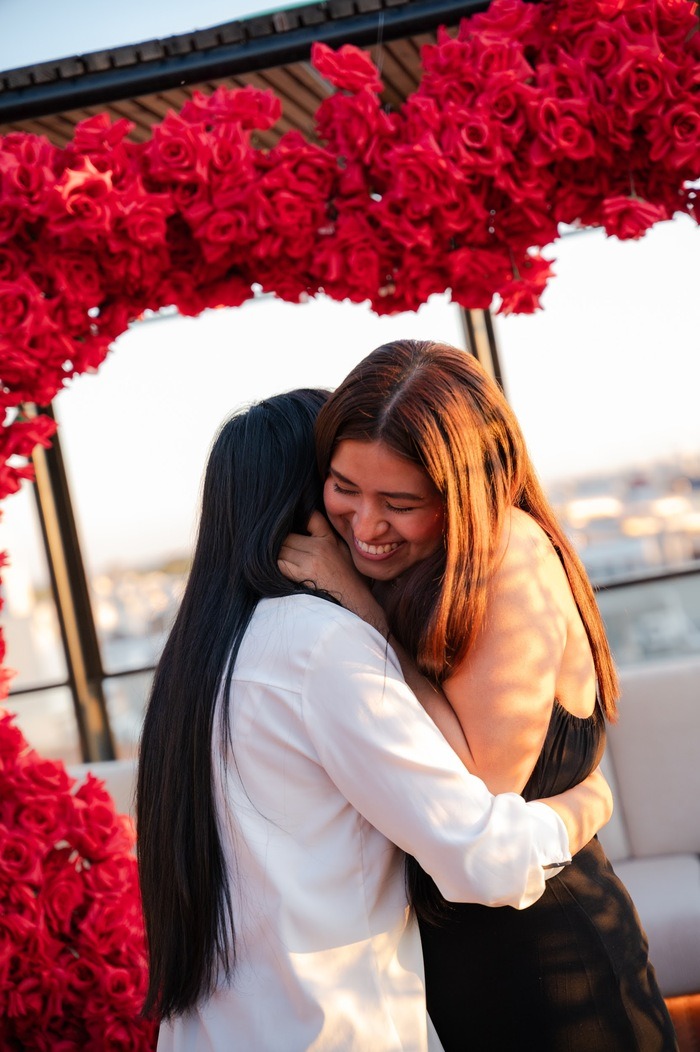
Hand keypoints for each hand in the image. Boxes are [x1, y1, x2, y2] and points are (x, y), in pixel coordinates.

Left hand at [279, 512, 387, 634]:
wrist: (356, 604)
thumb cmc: (351, 580)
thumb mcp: (343, 552)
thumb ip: (328, 537)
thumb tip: (306, 527)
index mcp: (329, 538)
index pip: (309, 517)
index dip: (296, 521)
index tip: (290, 528)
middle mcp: (319, 546)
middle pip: (287, 535)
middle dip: (281, 542)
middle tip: (276, 548)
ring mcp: (310, 560)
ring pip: (281, 549)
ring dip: (276, 554)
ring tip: (277, 560)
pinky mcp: (302, 575)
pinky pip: (279, 564)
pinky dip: (276, 565)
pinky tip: (278, 570)